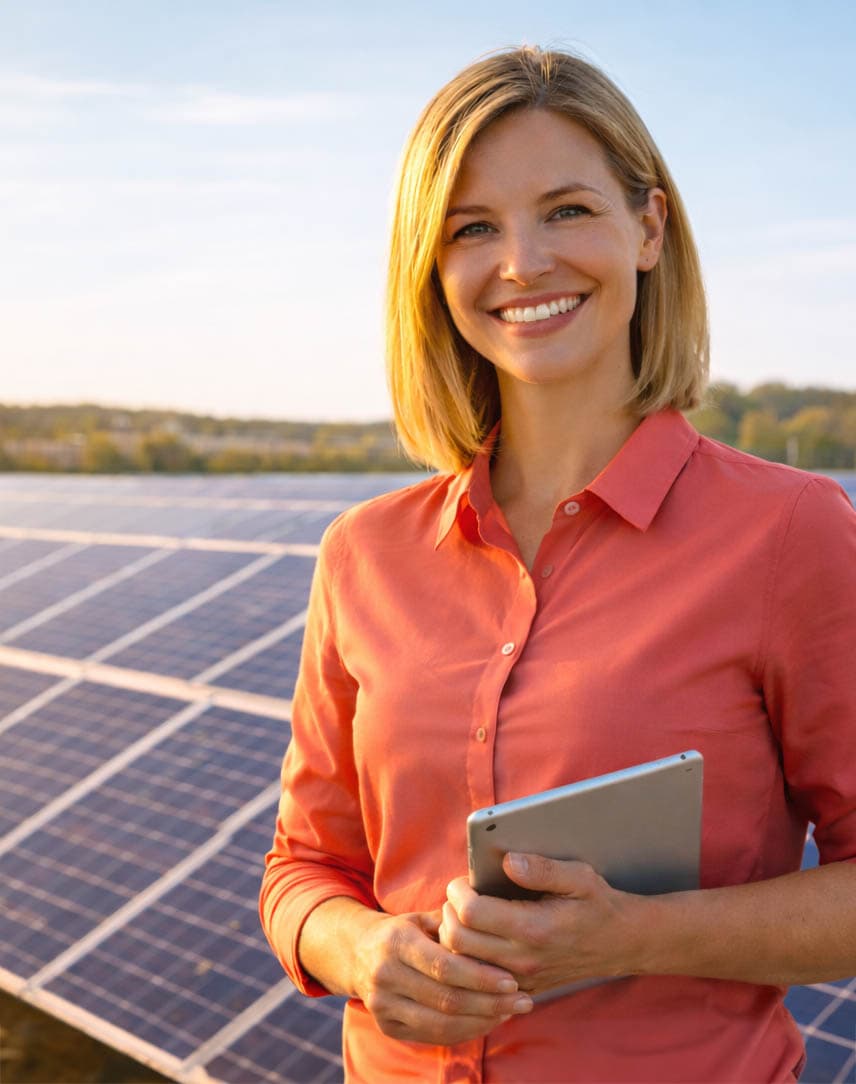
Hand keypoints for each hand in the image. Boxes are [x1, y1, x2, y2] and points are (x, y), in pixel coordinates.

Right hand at [351, 907, 533, 1044]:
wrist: (357, 952)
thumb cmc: (404, 930)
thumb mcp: (423, 918)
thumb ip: (454, 926)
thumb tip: (497, 931)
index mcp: (396, 941)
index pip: (444, 967)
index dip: (480, 977)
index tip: (512, 980)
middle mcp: (384, 975)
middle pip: (446, 999)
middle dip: (489, 1003)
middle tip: (523, 1001)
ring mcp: (382, 1005)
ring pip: (441, 1024)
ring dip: (482, 1021)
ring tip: (510, 1012)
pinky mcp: (386, 1027)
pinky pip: (432, 1036)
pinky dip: (464, 1032)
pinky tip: (488, 1021)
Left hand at [440, 853, 648, 995]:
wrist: (621, 944)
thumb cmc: (597, 904)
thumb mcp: (578, 877)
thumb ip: (541, 868)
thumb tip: (507, 860)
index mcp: (534, 928)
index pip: (472, 913)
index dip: (458, 892)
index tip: (463, 880)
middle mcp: (523, 958)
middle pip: (458, 940)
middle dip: (448, 912)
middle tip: (458, 895)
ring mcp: (521, 977)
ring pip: (462, 962)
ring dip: (454, 936)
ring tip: (464, 913)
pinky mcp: (521, 986)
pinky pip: (478, 977)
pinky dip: (468, 956)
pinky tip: (477, 935)